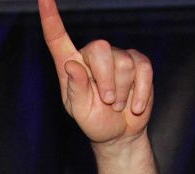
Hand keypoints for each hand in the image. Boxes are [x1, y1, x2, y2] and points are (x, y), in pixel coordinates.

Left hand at [40, 0, 153, 144]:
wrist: (120, 133)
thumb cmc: (94, 121)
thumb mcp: (80, 111)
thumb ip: (76, 90)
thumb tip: (71, 65)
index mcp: (71, 64)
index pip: (57, 38)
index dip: (50, 18)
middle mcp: (92, 56)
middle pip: (100, 49)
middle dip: (106, 80)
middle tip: (108, 102)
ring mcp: (117, 56)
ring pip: (124, 63)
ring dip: (123, 91)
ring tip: (117, 105)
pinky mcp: (139, 62)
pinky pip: (144, 69)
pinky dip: (141, 92)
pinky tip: (134, 106)